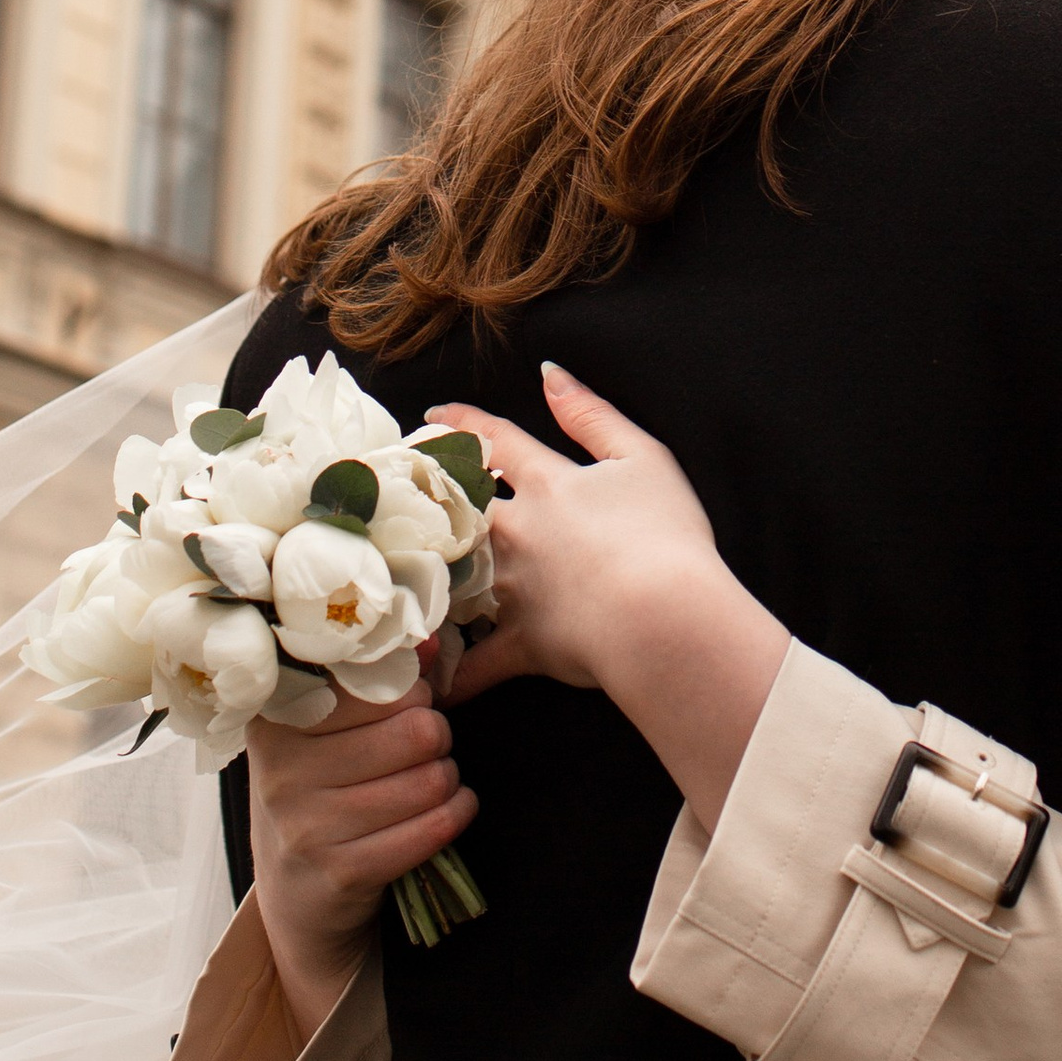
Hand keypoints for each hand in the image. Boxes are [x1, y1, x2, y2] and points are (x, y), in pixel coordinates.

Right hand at [247, 684, 474, 1040]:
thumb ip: (375, 681)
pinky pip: (431, 829)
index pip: (375, 680)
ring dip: (448, 777)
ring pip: (430, 780)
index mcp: (276, 721)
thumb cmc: (319, 794)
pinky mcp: (341, 872)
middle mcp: (281, 770)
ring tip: (437, 778)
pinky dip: (456, 814)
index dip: (410, 687)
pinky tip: (452, 808)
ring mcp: (306, 825)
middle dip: (436, 733)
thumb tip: (428, 639)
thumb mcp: (329, 734)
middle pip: (415, 729)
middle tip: (428, 743)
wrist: (297, 896)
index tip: (410, 700)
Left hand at [427, 364, 786, 831]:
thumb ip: (592, 414)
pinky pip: (476, 665)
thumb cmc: (665, 534)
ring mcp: (512, 591)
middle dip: (427, 498)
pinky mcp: (521, 644)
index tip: (431, 417)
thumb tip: (549, 374)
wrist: (664, 615)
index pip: (495, 442)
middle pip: (457, 509)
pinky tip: (428, 686)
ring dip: (427, 576)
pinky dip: (453, 676)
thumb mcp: (642, 456)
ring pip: (453, 579)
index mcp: (547, 484)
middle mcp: (516, 534)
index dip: (464, 424)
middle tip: (396, 495)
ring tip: (398, 575)